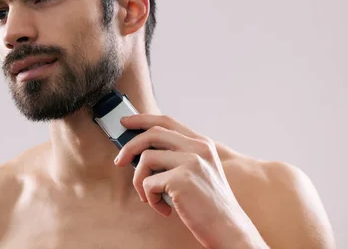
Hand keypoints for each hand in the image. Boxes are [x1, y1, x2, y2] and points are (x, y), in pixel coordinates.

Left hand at [114, 114, 267, 248]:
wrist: (228, 229)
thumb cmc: (208, 204)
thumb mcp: (198, 171)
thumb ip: (176, 156)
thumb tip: (138, 150)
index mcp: (201, 143)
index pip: (166, 121)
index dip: (143, 119)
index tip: (126, 122)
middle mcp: (198, 148)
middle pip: (152, 134)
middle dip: (129, 147)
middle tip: (119, 161)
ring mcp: (192, 161)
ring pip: (145, 159)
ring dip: (140, 181)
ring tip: (151, 197)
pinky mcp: (183, 179)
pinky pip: (149, 183)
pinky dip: (150, 198)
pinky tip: (164, 208)